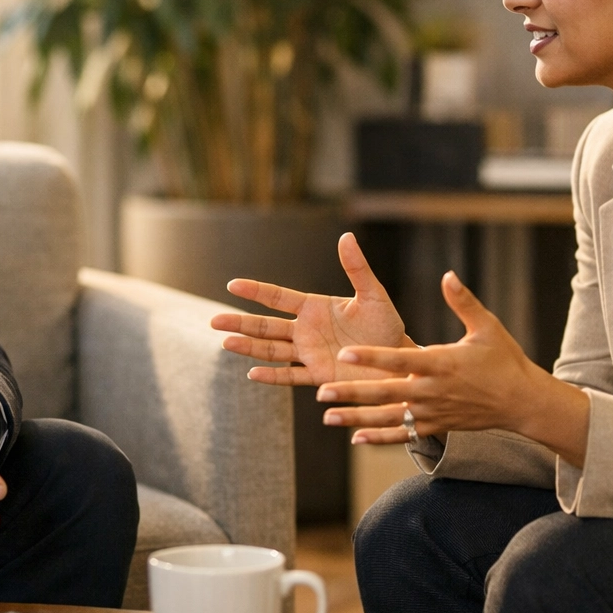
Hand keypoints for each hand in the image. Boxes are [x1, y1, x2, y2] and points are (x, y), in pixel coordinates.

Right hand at [211, 232, 410, 385]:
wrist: (398, 359)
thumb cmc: (387, 325)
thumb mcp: (373, 294)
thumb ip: (357, 268)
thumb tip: (346, 237)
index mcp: (314, 307)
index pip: (278, 296)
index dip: (255, 291)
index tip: (232, 284)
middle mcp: (306, 329)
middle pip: (266, 325)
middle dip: (240, 323)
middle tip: (214, 322)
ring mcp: (308, 353)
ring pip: (271, 349)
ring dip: (249, 348)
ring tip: (225, 344)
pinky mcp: (317, 375)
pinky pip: (290, 376)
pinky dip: (272, 376)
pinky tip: (252, 374)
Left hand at [317, 272, 588, 465]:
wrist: (523, 402)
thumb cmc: (505, 360)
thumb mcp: (487, 327)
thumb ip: (463, 302)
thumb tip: (448, 275)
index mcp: (441, 363)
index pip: (399, 360)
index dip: (370, 357)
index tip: (345, 354)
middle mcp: (432, 391)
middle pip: (385, 393)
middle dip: (351, 393)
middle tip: (321, 392)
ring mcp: (433, 412)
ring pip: (389, 418)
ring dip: (357, 418)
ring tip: (328, 418)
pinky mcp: (437, 426)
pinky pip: (404, 435)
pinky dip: (380, 438)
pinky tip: (357, 438)